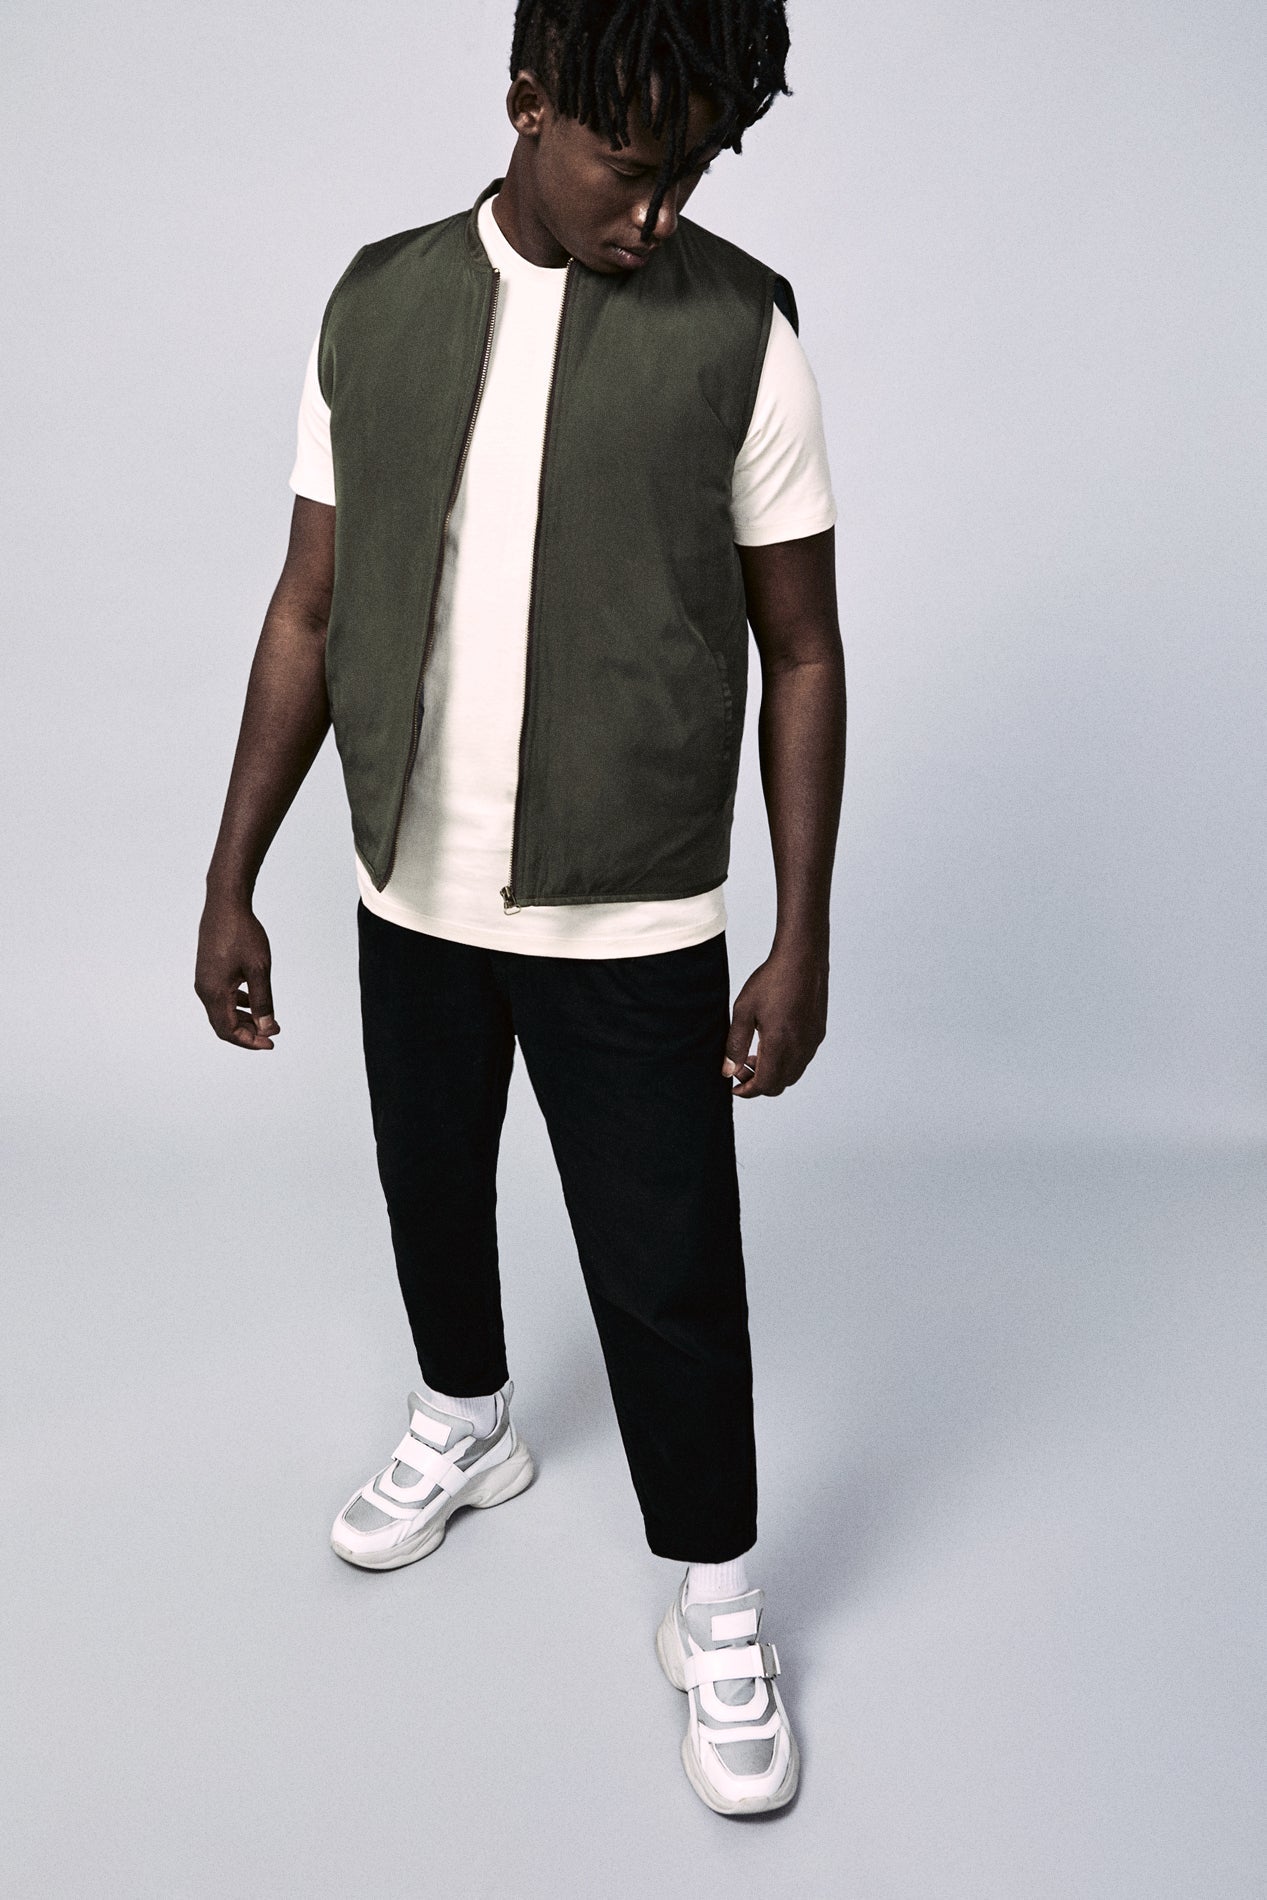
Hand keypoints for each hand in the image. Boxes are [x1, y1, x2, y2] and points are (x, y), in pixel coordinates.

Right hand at [195, 893, 279, 1049]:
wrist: (225, 904)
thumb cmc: (242, 934)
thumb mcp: (259, 970)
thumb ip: (263, 1002)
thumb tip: (266, 1028)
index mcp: (214, 993)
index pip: (229, 1031)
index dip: (250, 1041)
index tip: (271, 1042)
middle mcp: (204, 990)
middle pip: (224, 1025)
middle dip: (248, 1033)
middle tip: (272, 1034)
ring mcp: (204, 980)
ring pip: (223, 1011)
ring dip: (244, 1020)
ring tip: (266, 1020)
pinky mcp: (208, 971)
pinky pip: (221, 997)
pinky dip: (238, 1005)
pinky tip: (253, 1000)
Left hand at [722, 942, 827, 1098]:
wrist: (802, 958)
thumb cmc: (771, 980)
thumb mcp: (743, 1011)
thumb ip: (735, 1044)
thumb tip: (727, 1071)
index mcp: (781, 1045)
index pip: (765, 1085)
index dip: (747, 1090)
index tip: (733, 1086)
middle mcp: (801, 1049)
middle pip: (779, 1085)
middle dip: (758, 1083)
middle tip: (740, 1067)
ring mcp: (812, 1042)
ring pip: (792, 1074)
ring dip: (773, 1072)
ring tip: (755, 1054)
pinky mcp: (818, 1032)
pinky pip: (802, 1059)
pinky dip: (786, 1061)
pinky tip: (773, 1042)